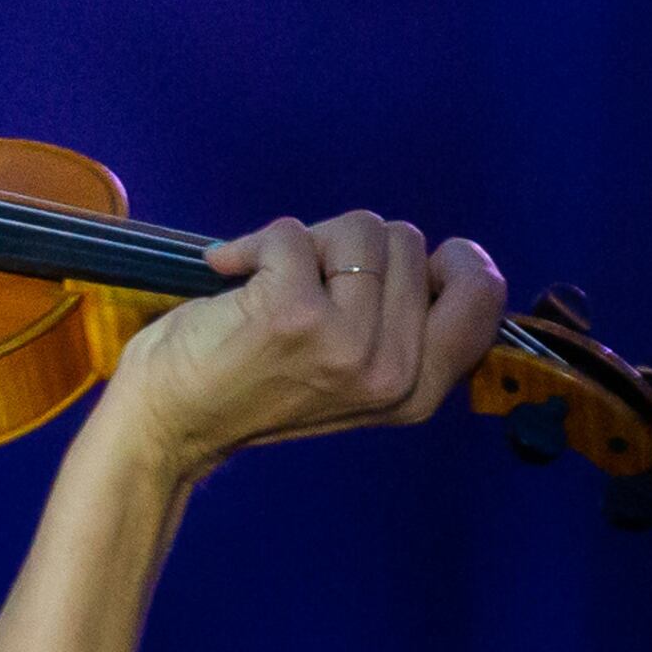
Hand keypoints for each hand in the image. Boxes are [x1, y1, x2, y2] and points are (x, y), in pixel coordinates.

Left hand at [97, 210, 508, 484]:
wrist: (169, 423)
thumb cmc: (253, 386)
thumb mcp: (350, 372)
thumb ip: (397, 324)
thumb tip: (420, 251)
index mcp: (418, 389)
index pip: (482, 297)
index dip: (452, 259)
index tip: (397, 259)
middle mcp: (394, 372)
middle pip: (409, 242)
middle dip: (353, 245)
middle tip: (307, 284)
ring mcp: (347, 344)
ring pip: (359, 229)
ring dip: (307, 240)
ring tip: (270, 283)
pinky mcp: (295, 316)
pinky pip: (293, 233)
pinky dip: (255, 242)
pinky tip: (230, 273)